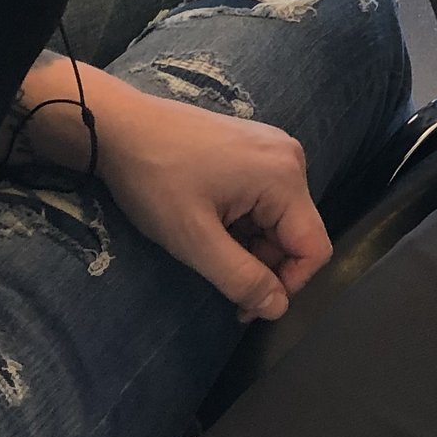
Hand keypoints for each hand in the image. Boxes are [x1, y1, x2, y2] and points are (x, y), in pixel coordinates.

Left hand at [95, 85, 330, 321]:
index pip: (315, 248)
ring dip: (249, 243)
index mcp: (286, 177)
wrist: (121, 126)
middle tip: (216, 275)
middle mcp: (291, 158)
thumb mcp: (194, 239)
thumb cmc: (156, 180)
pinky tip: (209, 219)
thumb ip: (241, 278)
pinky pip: (266, 198)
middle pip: (296, 233)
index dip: (286, 285)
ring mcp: (274, 148)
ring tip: (205, 242)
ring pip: (279, 218)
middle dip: (262, 263)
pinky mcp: (256, 147)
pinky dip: (243, 221)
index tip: (244, 305)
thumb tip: (279, 309)